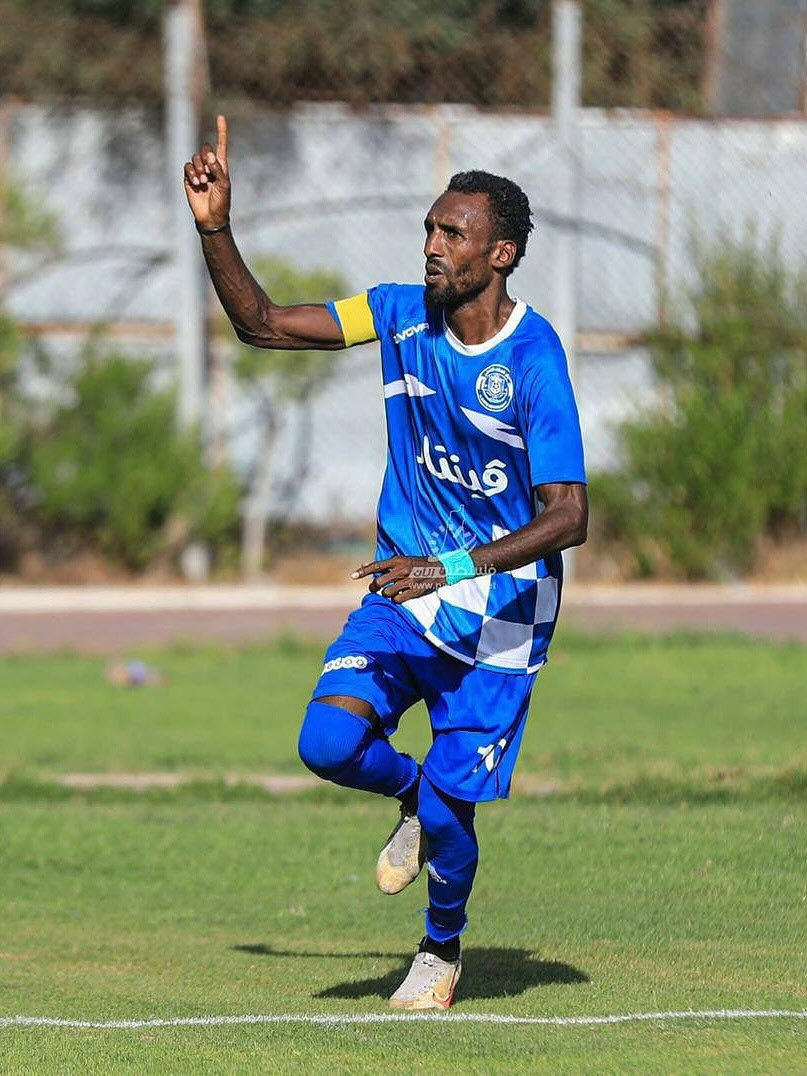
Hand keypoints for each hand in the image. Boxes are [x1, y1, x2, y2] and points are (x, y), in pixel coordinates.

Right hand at [183, 114, 230, 229]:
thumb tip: (209, 155)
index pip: (221, 145)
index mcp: (221, 166)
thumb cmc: (222, 202)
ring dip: (199, 169)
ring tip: (203, 182)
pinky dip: (192, 173)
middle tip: (209, 174)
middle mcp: (210, 166)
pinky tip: (196, 183)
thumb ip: (218, 168)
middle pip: (205, 149)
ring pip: (195, 158)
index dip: (221, 131)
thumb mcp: (224, 184)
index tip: (221, 117)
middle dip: (206, 159)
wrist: (211, 216)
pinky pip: (187, 167)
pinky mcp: (189, 178)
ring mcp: (199, 171)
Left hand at [352, 556, 445, 602]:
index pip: (376, 566)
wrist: (441, 569)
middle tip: (376, 588)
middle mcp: (402, 570)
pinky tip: (401, 595)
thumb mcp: (401, 560)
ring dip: (387, 594)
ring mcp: (409, 581)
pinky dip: (397, 599)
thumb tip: (363, 564)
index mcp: (398, 561)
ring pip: (387, 593)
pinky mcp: (415, 591)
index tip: (352, 576)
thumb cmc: (417, 564)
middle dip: (374, 587)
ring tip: (392, 591)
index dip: (363, 572)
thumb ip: (383, 564)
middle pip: (379, 582)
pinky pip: (398, 600)